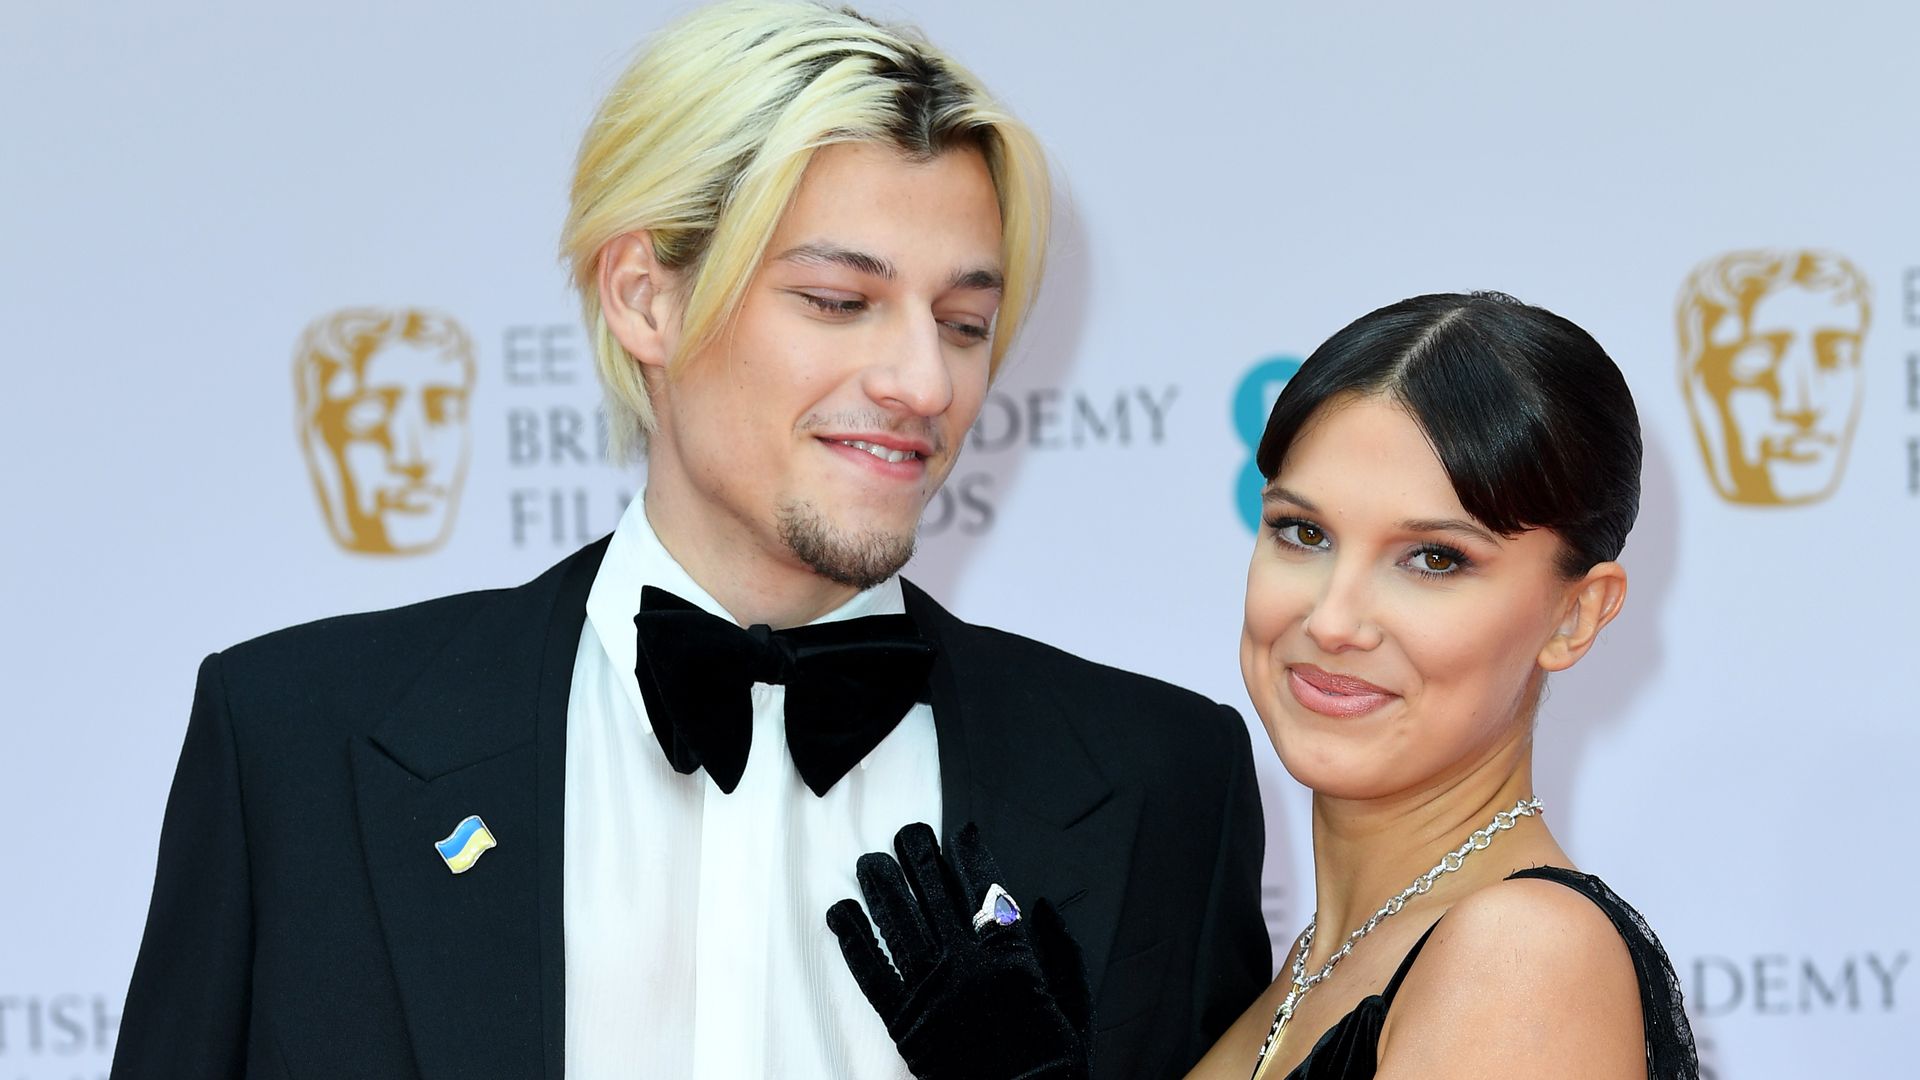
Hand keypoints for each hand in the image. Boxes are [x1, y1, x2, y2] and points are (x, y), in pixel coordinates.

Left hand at [827, 822, 1092, 1079]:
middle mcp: (967, 967)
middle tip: (907, 832)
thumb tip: (1042, 907)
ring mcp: (931, 994)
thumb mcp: (1074, 1005)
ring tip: (871, 862)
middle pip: (936, 897)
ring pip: (899, 925)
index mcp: (1012, 959)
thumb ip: (1063, 952)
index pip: (986, 890)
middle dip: (919, 859)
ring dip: (882, 888)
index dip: (970, 856)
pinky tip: (841, 913)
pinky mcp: (903, 1023)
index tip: (959, 832)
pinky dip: (853, 941)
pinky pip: (872, 973)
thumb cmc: (1052, 1064)